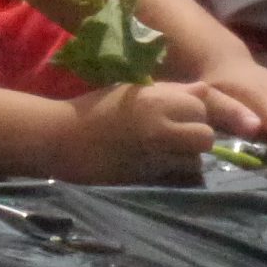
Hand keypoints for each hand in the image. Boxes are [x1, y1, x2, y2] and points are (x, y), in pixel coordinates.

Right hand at [50, 83, 216, 184]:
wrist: (61, 138)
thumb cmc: (94, 108)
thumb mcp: (132, 90)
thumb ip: (170, 91)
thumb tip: (204, 90)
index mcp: (156, 100)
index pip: (201, 107)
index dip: (194, 112)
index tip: (181, 114)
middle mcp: (160, 127)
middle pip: (205, 136)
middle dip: (196, 136)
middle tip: (175, 135)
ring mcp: (155, 154)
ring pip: (195, 161)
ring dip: (186, 156)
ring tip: (164, 150)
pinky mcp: (148, 177)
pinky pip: (176, 176)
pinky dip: (171, 170)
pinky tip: (153, 162)